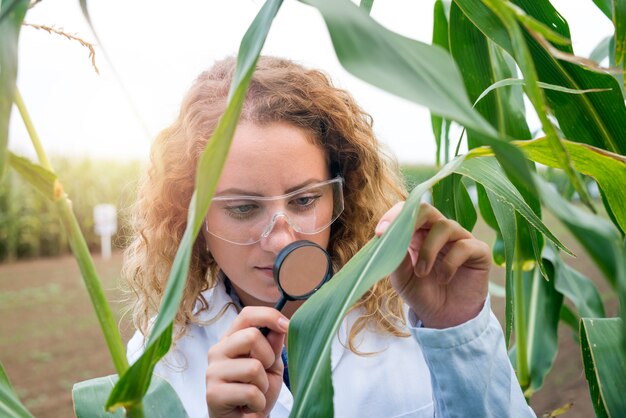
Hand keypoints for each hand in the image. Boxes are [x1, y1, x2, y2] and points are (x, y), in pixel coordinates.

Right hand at [206, 306, 288, 417]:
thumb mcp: (271, 365)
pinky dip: (258, 402)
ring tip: (255, 392)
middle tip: (263, 374)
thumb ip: (274, 345)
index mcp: (231, 339)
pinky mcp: (213, 393)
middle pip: (251, 336)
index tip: (287, 326)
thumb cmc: (257, 392)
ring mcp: (212, 371)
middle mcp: (217, 351)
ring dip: (263, 385)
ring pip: (253, 367)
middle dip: (268, 357)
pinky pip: (250, 392)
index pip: (247, 314)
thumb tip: (282, 325)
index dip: (269, 316)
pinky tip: (248, 405)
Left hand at [376, 202, 489, 328]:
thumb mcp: (401, 277)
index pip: (407, 211)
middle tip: (402, 240)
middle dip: (412, 221)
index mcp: (418, 233)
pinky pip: (464, 245)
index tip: (380, 233)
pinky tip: (444, 279)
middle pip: (426, 209)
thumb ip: (394, 256)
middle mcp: (439, 231)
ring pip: (445, 226)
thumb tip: (388, 236)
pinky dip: (450, 263)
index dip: (393, 216)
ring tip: (422, 273)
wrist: (445, 318)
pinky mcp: (479, 251)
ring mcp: (460, 238)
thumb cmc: (421, 293)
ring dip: (428, 250)